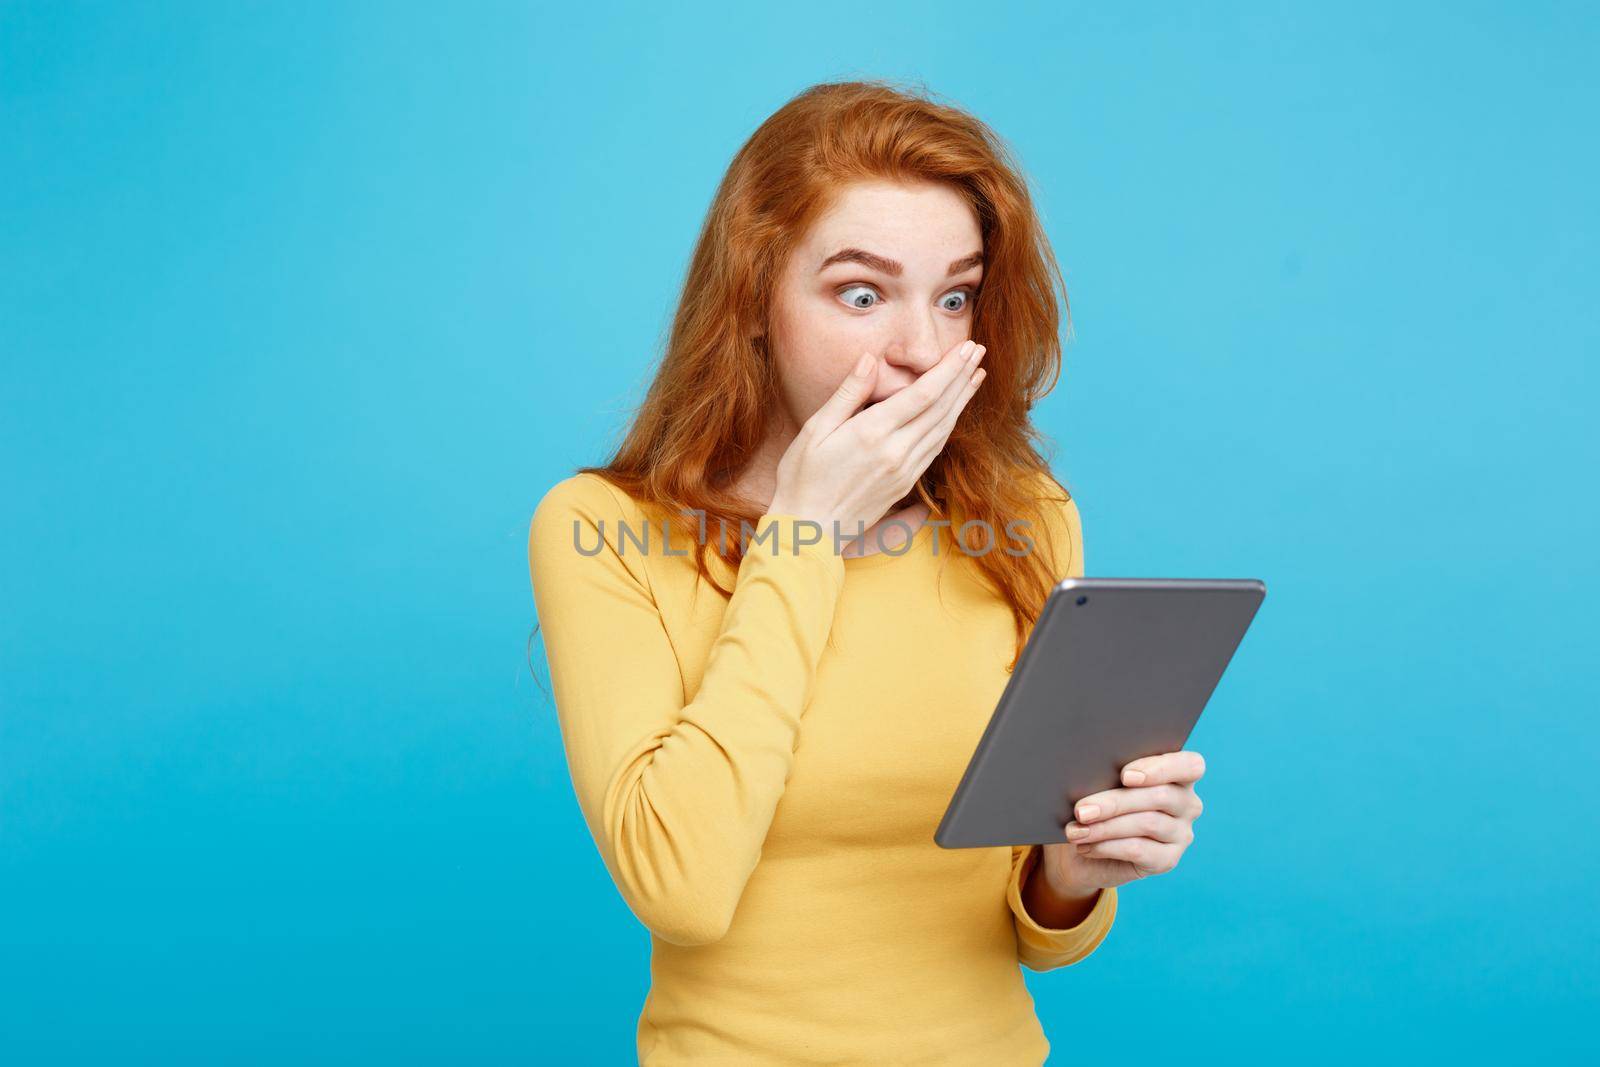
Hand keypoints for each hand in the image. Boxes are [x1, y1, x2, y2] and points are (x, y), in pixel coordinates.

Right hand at [767, 339, 986, 537]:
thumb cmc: (802, 478)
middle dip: (962, 377)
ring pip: (943, 429)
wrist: (809, 530)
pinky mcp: (905, 484)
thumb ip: (848, 393)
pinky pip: (935, 449)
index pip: (923, 393)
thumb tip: (870, 359)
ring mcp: (904, 470)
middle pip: (941, 408)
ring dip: (962, 400)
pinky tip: (955, 412)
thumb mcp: (815, 429)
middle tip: (979, 352)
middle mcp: (895, 452)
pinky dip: (950, 425)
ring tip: (975, 376)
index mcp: (872, 432)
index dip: (950, 368)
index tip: (967, 347)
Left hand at [1040, 750, 1205, 895]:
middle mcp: (1186, 803)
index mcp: (1177, 774)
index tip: (1126, 775)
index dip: (1161, 768)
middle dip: (1115, 802)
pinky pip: (1139, 850)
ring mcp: (1180, 833)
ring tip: (1076, 830)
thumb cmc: (1094, 803)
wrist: (1081, 848)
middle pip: (1160, 796)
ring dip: (1105, 827)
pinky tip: (1086, 846)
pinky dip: (1107, 846)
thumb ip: (1106, 773)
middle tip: (1080, 810)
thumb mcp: (1099, 783)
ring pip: (1147, 823)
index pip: (1190, 765)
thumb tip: (1091, 771)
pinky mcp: (1167, 860)